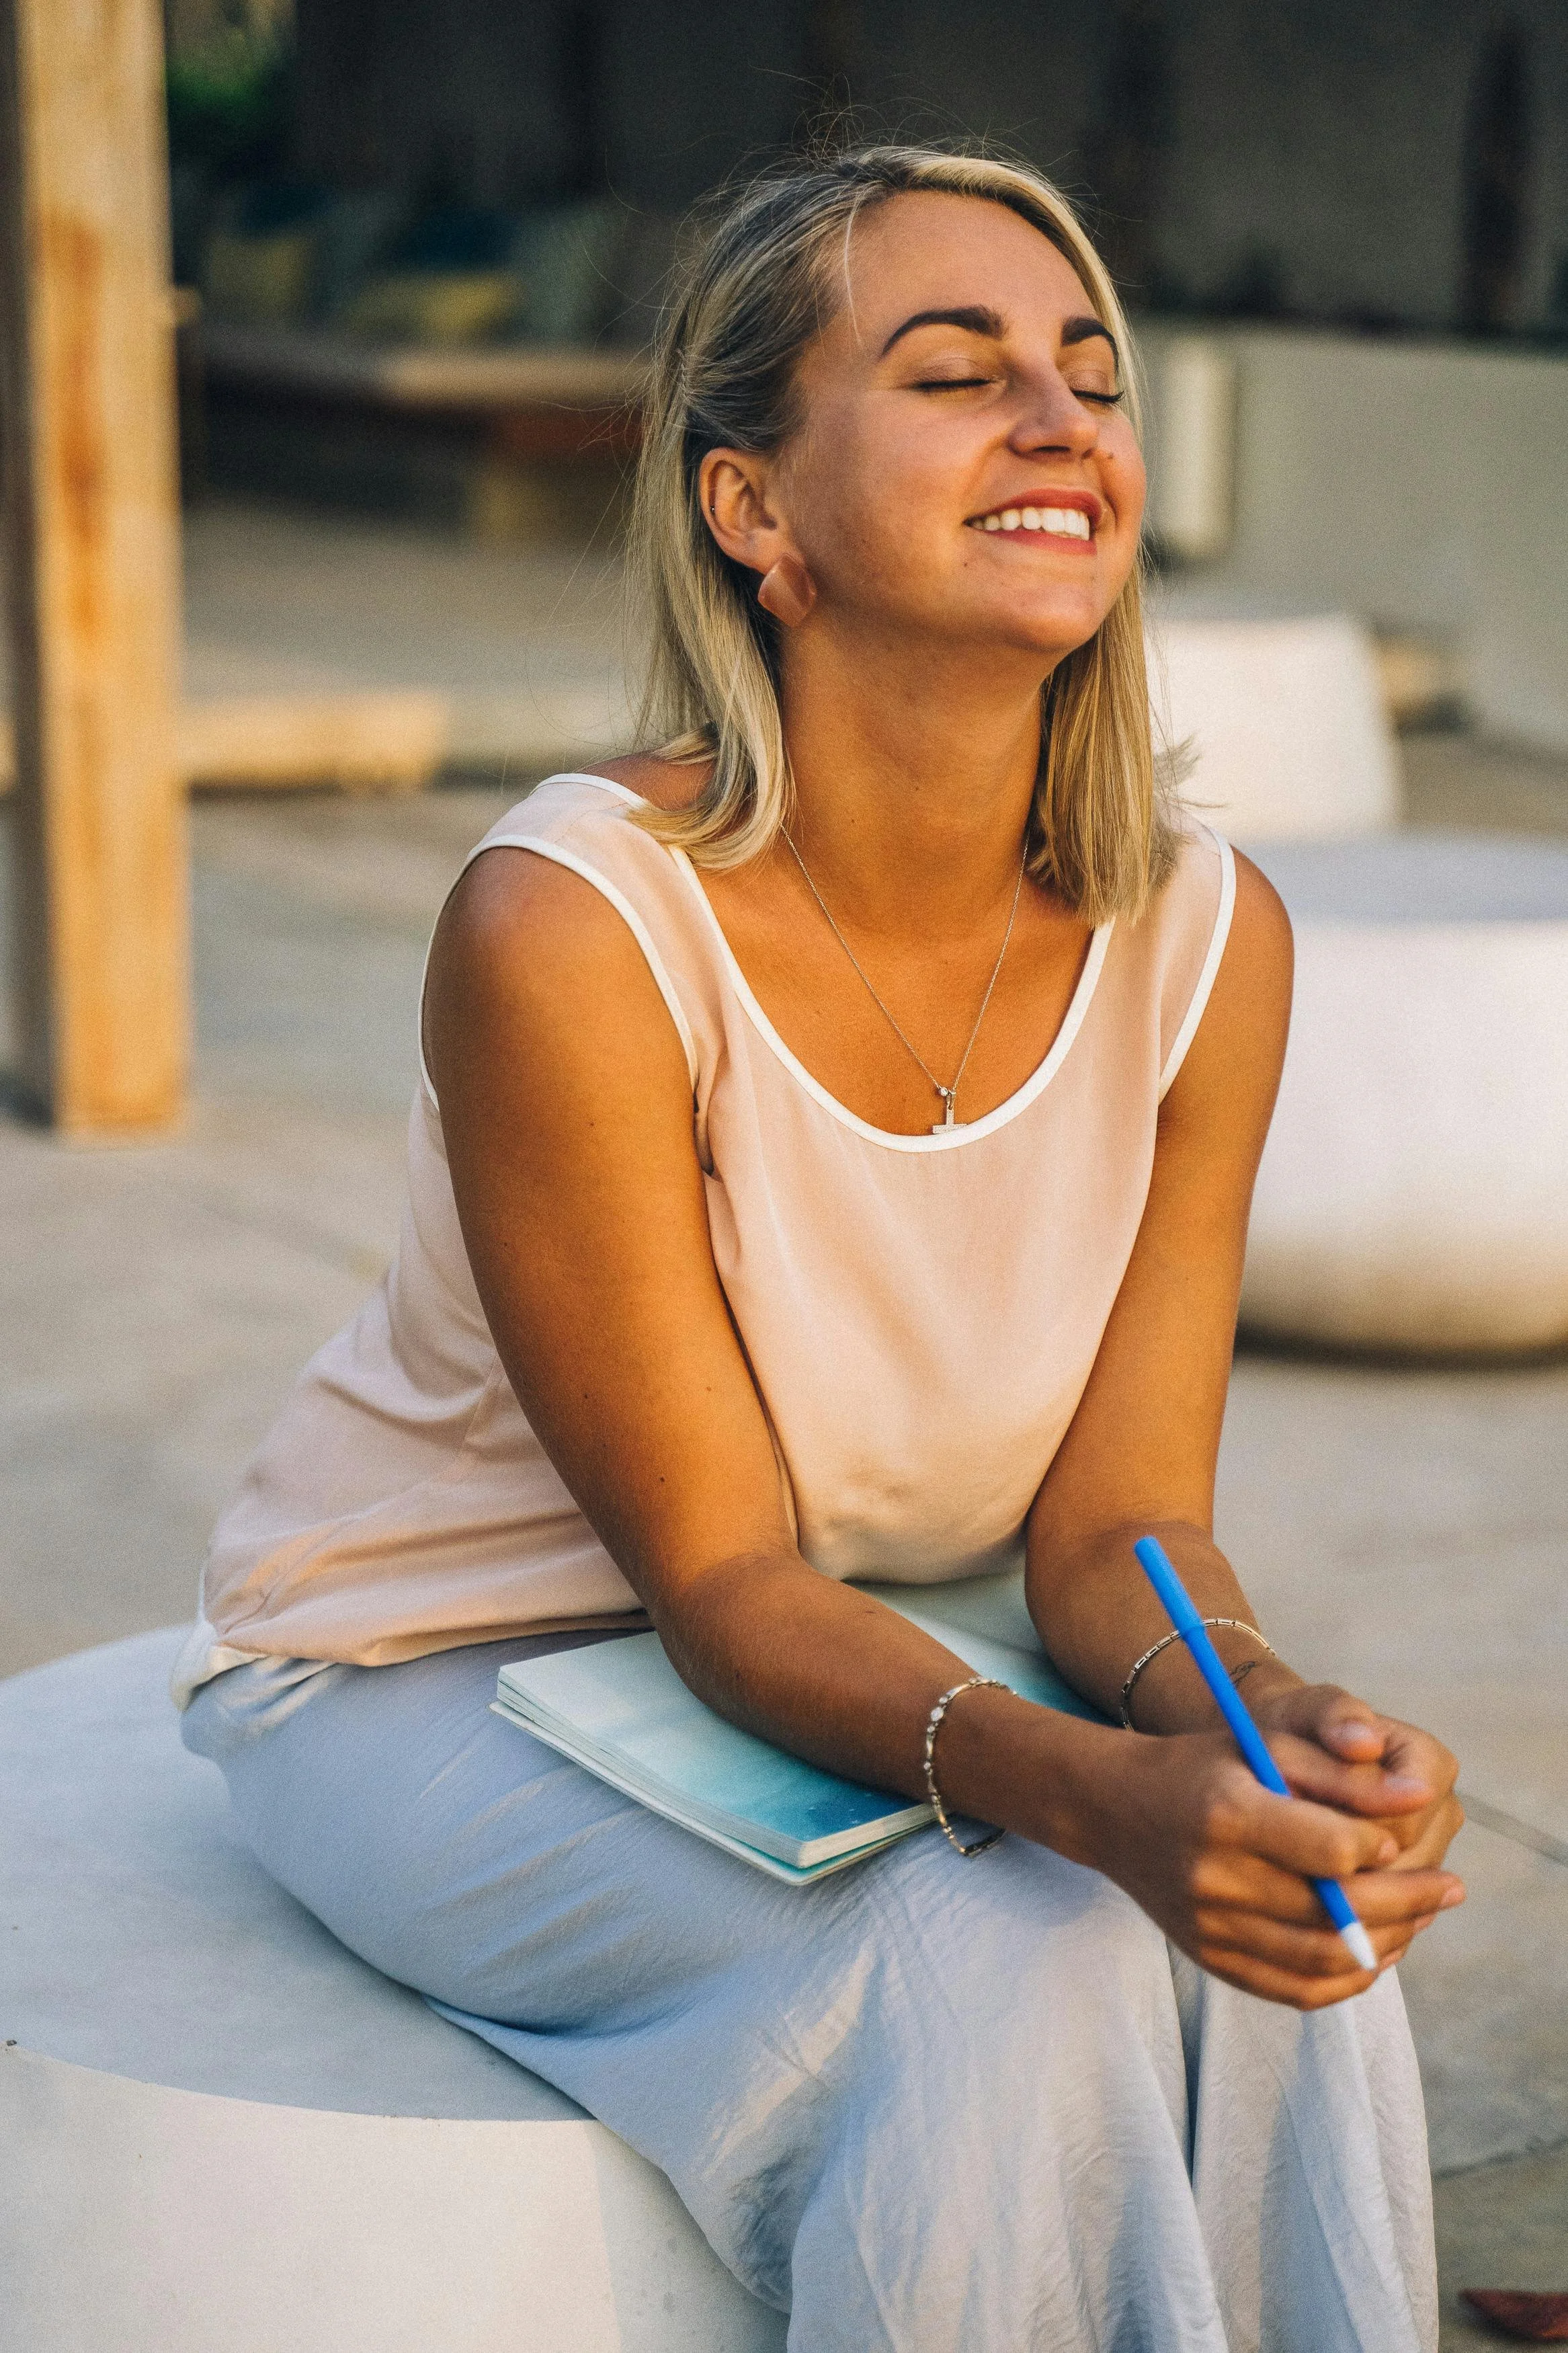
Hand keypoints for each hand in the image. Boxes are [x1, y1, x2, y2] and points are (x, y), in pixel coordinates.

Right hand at [1085, 1713, 1465, 2010]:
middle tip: (1452, 1888)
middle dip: (1410, 1903)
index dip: (1380, 1848)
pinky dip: (1348, 1979)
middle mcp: (1213, 1877)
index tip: (1402, 1838)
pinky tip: (1378, 1950)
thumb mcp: (1263, 1742)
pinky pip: (1296, 1989)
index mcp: (1227, 1812)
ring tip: (1423, 1917)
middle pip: (1336, 1913)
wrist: (1115, 1809)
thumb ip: (1340, 1771)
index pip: (1332, 1851)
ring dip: (1390, 1943)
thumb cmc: (1204, 1764)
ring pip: (1324, 1960)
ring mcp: (1209, 1927)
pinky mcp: (1211, 1958)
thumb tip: (1418, 1803)